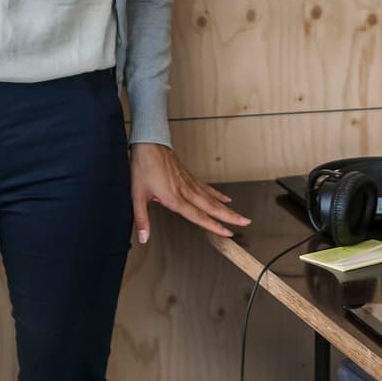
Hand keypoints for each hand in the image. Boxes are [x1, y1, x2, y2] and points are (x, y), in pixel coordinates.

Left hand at [130, 143, 251, 243]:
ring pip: (212, 198)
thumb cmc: (143, 167)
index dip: (213, 226)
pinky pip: (207, 188)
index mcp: (174, 198)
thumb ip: (141, 218)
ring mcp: (189, 182)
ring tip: (240, 215)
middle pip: (212, 207)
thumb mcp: (137, 195)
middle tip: (245, 223)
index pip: (197, 216)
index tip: (227, 233)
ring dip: (227, 208)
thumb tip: (143, 238)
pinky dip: (218, 194)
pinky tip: (225, 199)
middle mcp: (186, 191)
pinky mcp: (189, 176)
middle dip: (229, 217)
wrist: (149, 142)